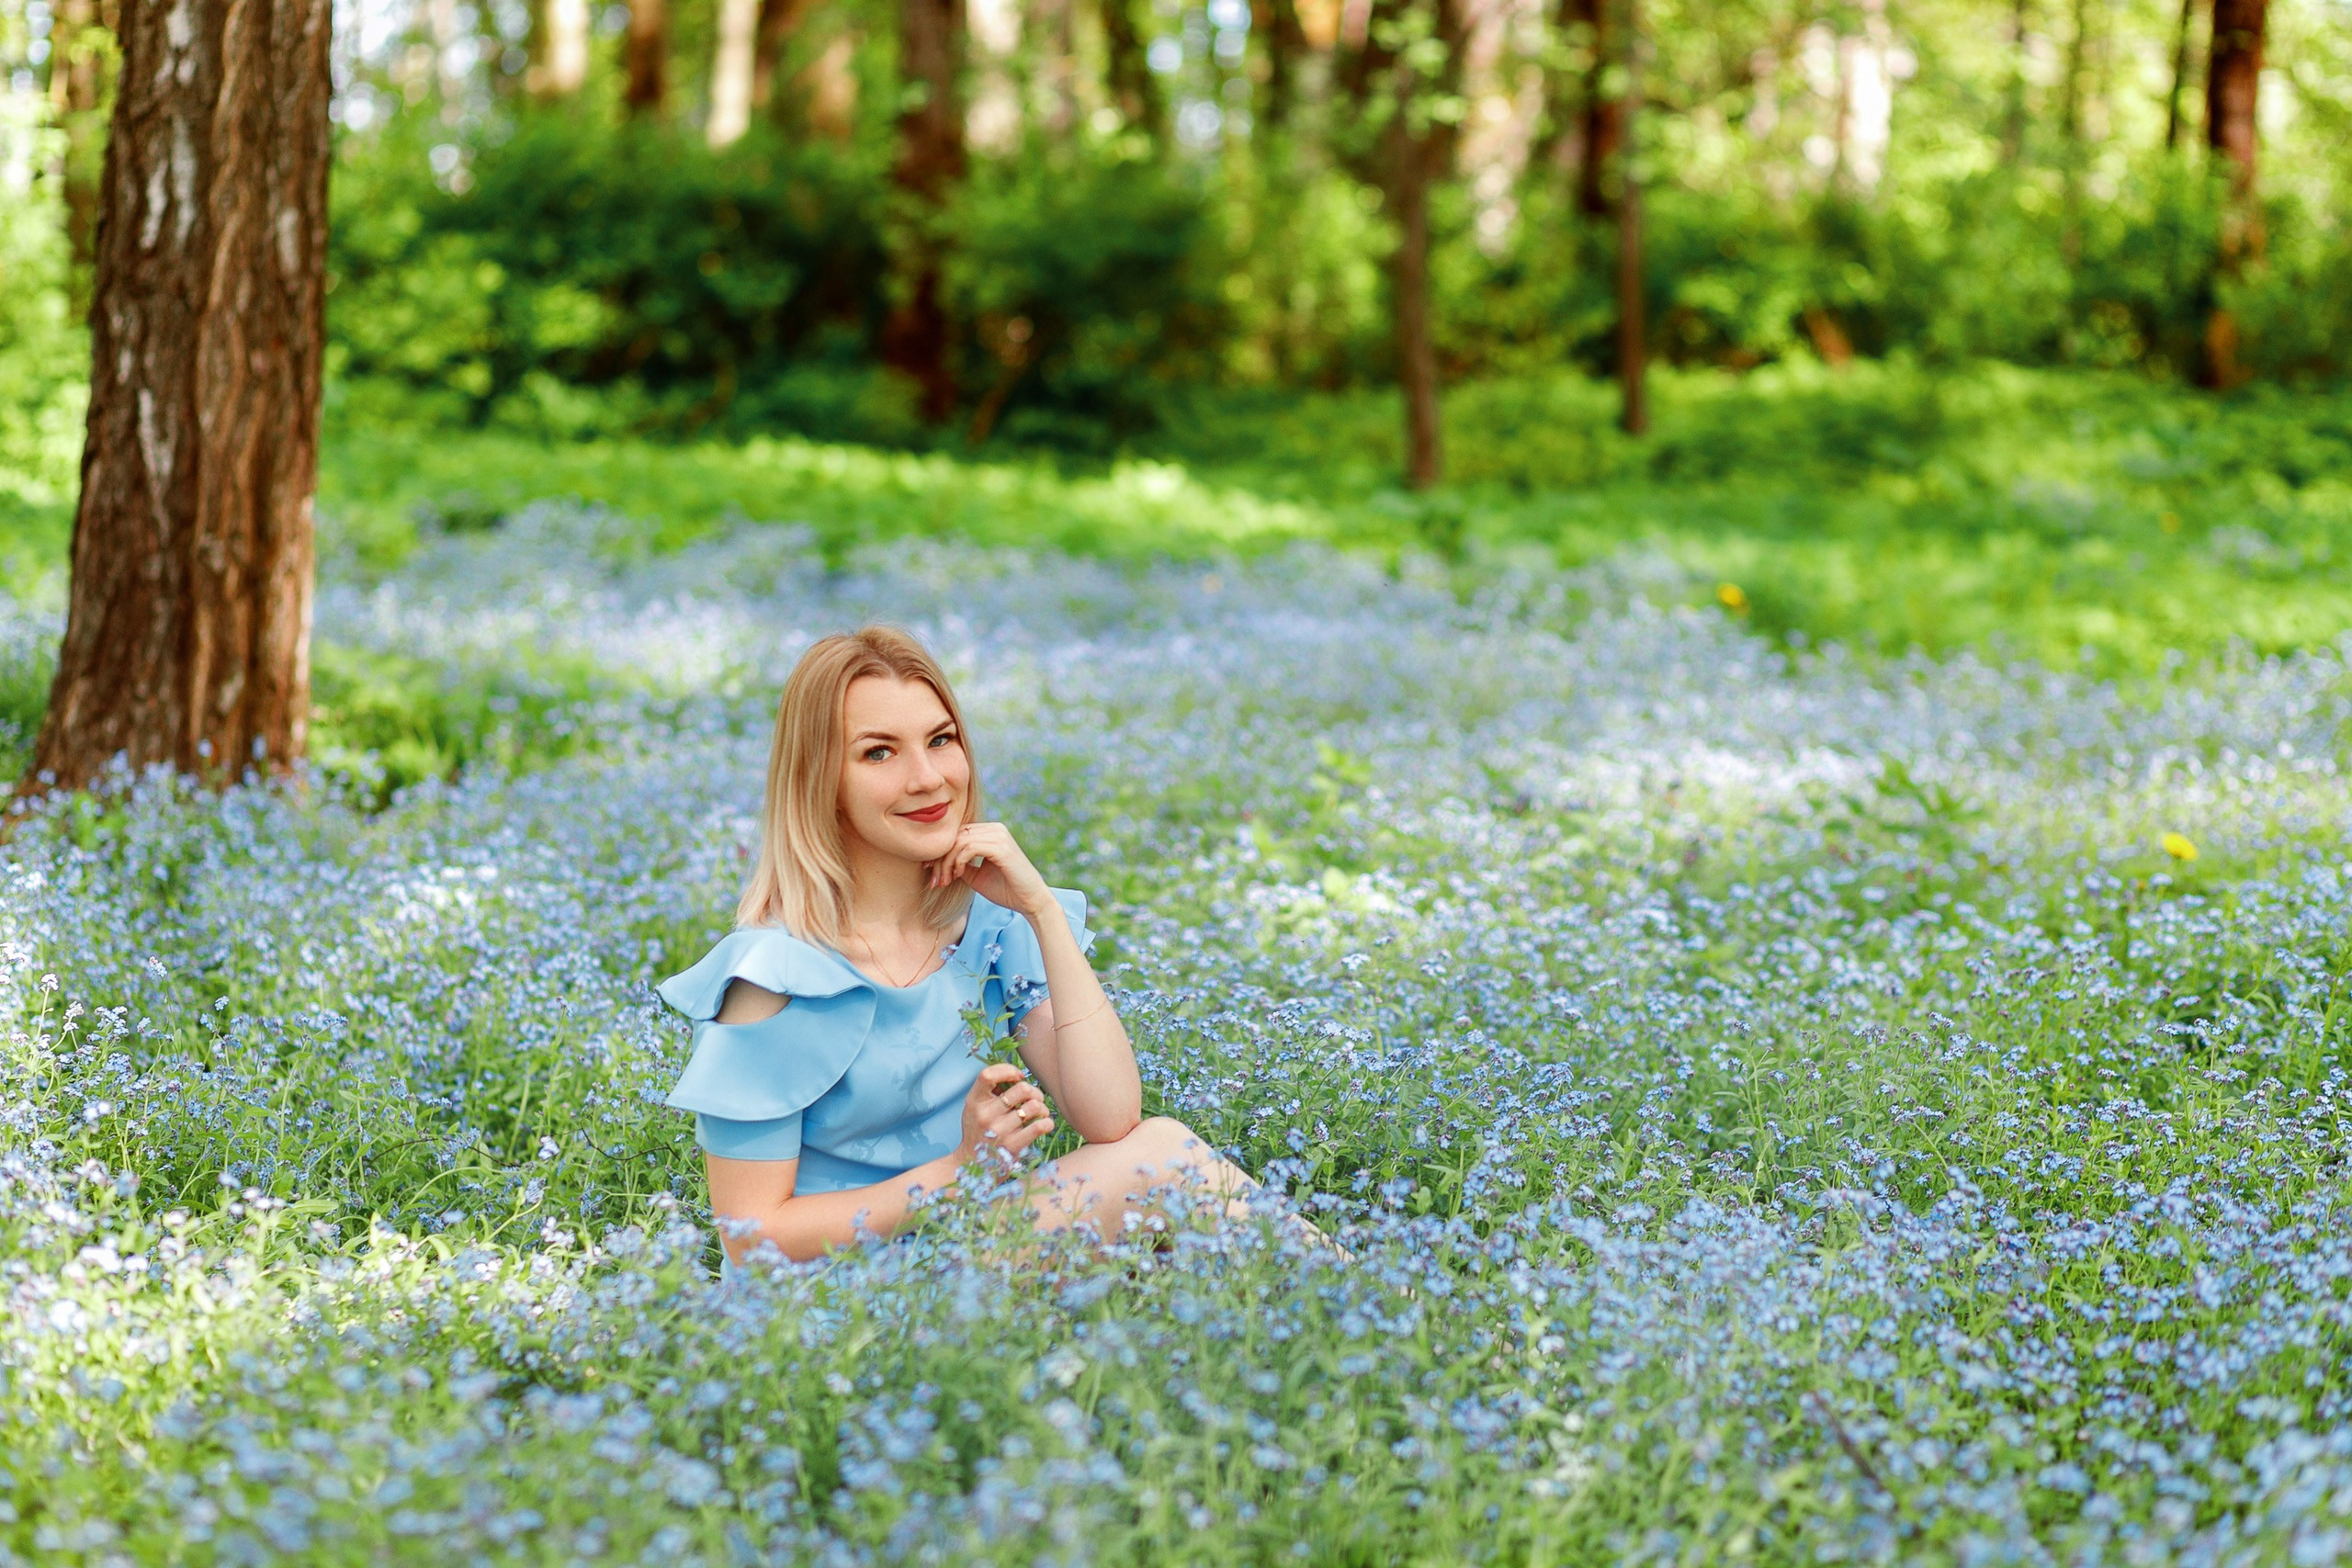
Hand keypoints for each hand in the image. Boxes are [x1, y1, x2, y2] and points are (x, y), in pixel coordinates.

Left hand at [928, 821, 1053, 916]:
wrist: (1030, 901)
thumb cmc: (1006, 890)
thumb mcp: (976, 875)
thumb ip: (961, 864)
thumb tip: (938, 862)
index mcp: (990, 832)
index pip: (957, 835)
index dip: (940, 852)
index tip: (930, 872)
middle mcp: (995, 828)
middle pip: (955, 836)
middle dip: (940, 859)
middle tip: (934, 881)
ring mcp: (999, 835)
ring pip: (959, 841)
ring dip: (946, 863)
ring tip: (944, 881)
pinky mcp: (1001, 847)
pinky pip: (969, 848)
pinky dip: (958, 862)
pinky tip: (958, 876)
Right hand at [955, 1062, 1054, 1166]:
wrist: (973, 1167)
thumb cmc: (979, 1132)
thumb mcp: (975, 1109)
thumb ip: (990, 1092)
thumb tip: (1019, 1075)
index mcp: (973, 1101)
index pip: (988, 1075)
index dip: (1008, 1070)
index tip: (1018, 1077)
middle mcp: (985, 1115)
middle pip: (1022, 1089)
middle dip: (1035, 1092)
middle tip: (1035, 1099)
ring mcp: (999, 1131)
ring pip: (1034, 1106)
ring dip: (1042, 1108)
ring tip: (1039, 1114)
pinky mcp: (1013, 1146)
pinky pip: (1040, 1126)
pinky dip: (1047, 1123)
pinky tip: (1043, 1125)